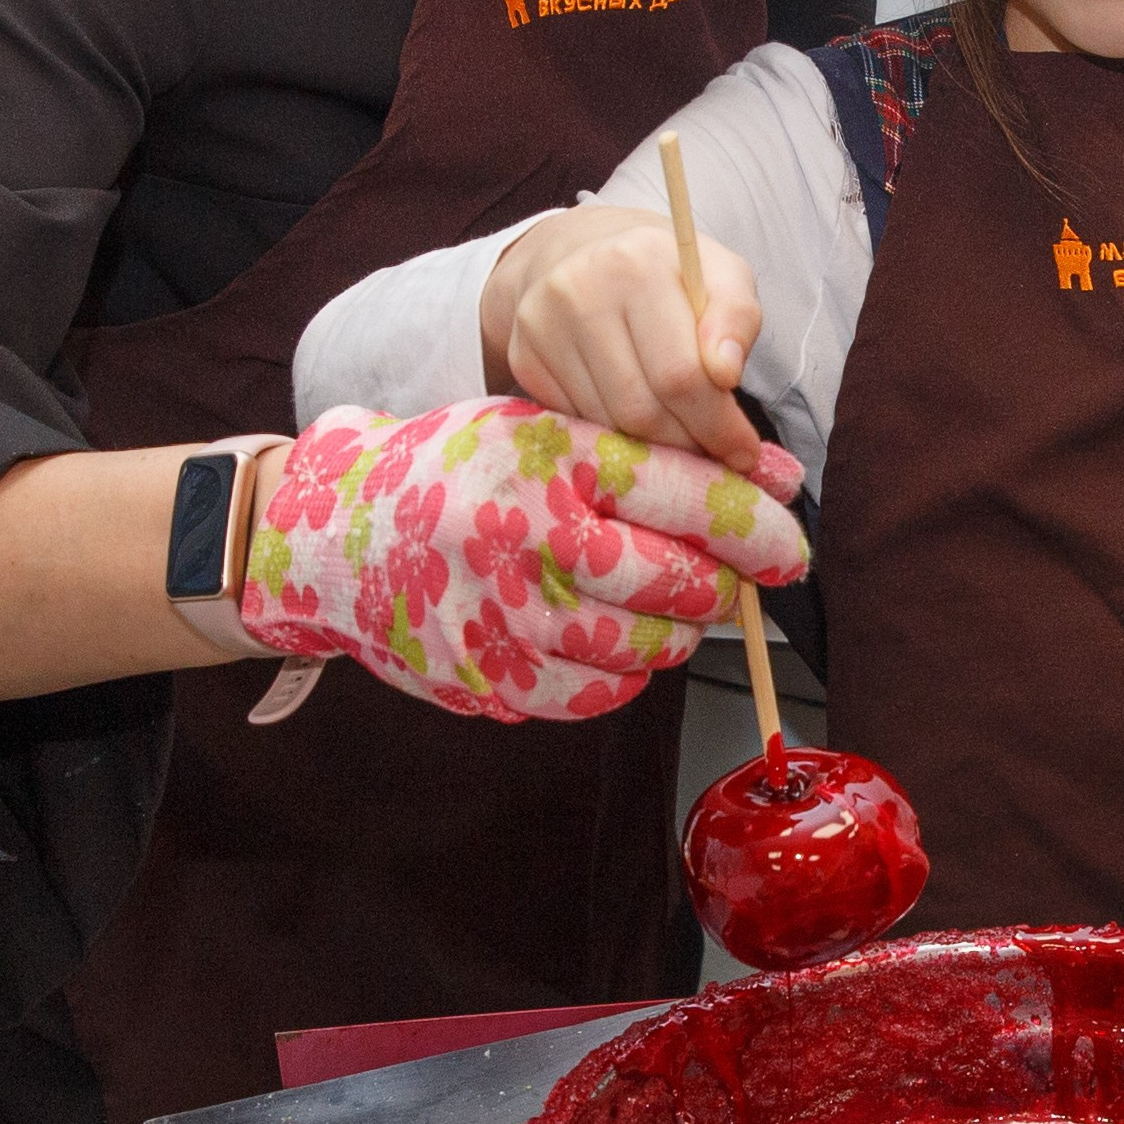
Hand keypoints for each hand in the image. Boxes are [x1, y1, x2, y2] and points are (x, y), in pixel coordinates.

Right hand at [241, 399, 806, 723]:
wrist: (334, 534)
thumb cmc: (462, 472)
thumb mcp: (546, 429)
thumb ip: (655, 454)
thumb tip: (779, 479)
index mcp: (547, 454)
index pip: (684, 491)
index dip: (757, 524)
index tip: (790, 545)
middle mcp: (521, 532)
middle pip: (671, 580)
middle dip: (720, 587)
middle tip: (730, 582)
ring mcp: (499, 613)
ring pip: (641, 647)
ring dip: (674, 635)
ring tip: (667, 610)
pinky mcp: (486, 676)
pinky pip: (593, 694)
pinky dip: (621, 673)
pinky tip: (609, 642)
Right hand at [482, 207, 762, 468]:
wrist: (578, 251)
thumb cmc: (665, 271)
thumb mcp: (719, 274)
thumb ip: (737, 318)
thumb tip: (726, 373)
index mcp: (637, 262)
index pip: (681, 373)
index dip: (717, 425)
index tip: (741, 452)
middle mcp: (579, 290)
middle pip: (641, 409)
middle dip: (686, 442)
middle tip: (711, 449)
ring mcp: (541, 325)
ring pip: (607, 424)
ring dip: (651, 444)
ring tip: (678, 430)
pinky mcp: (522, 357)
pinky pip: (576, 422)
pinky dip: (613, 431)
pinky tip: (632, 413)